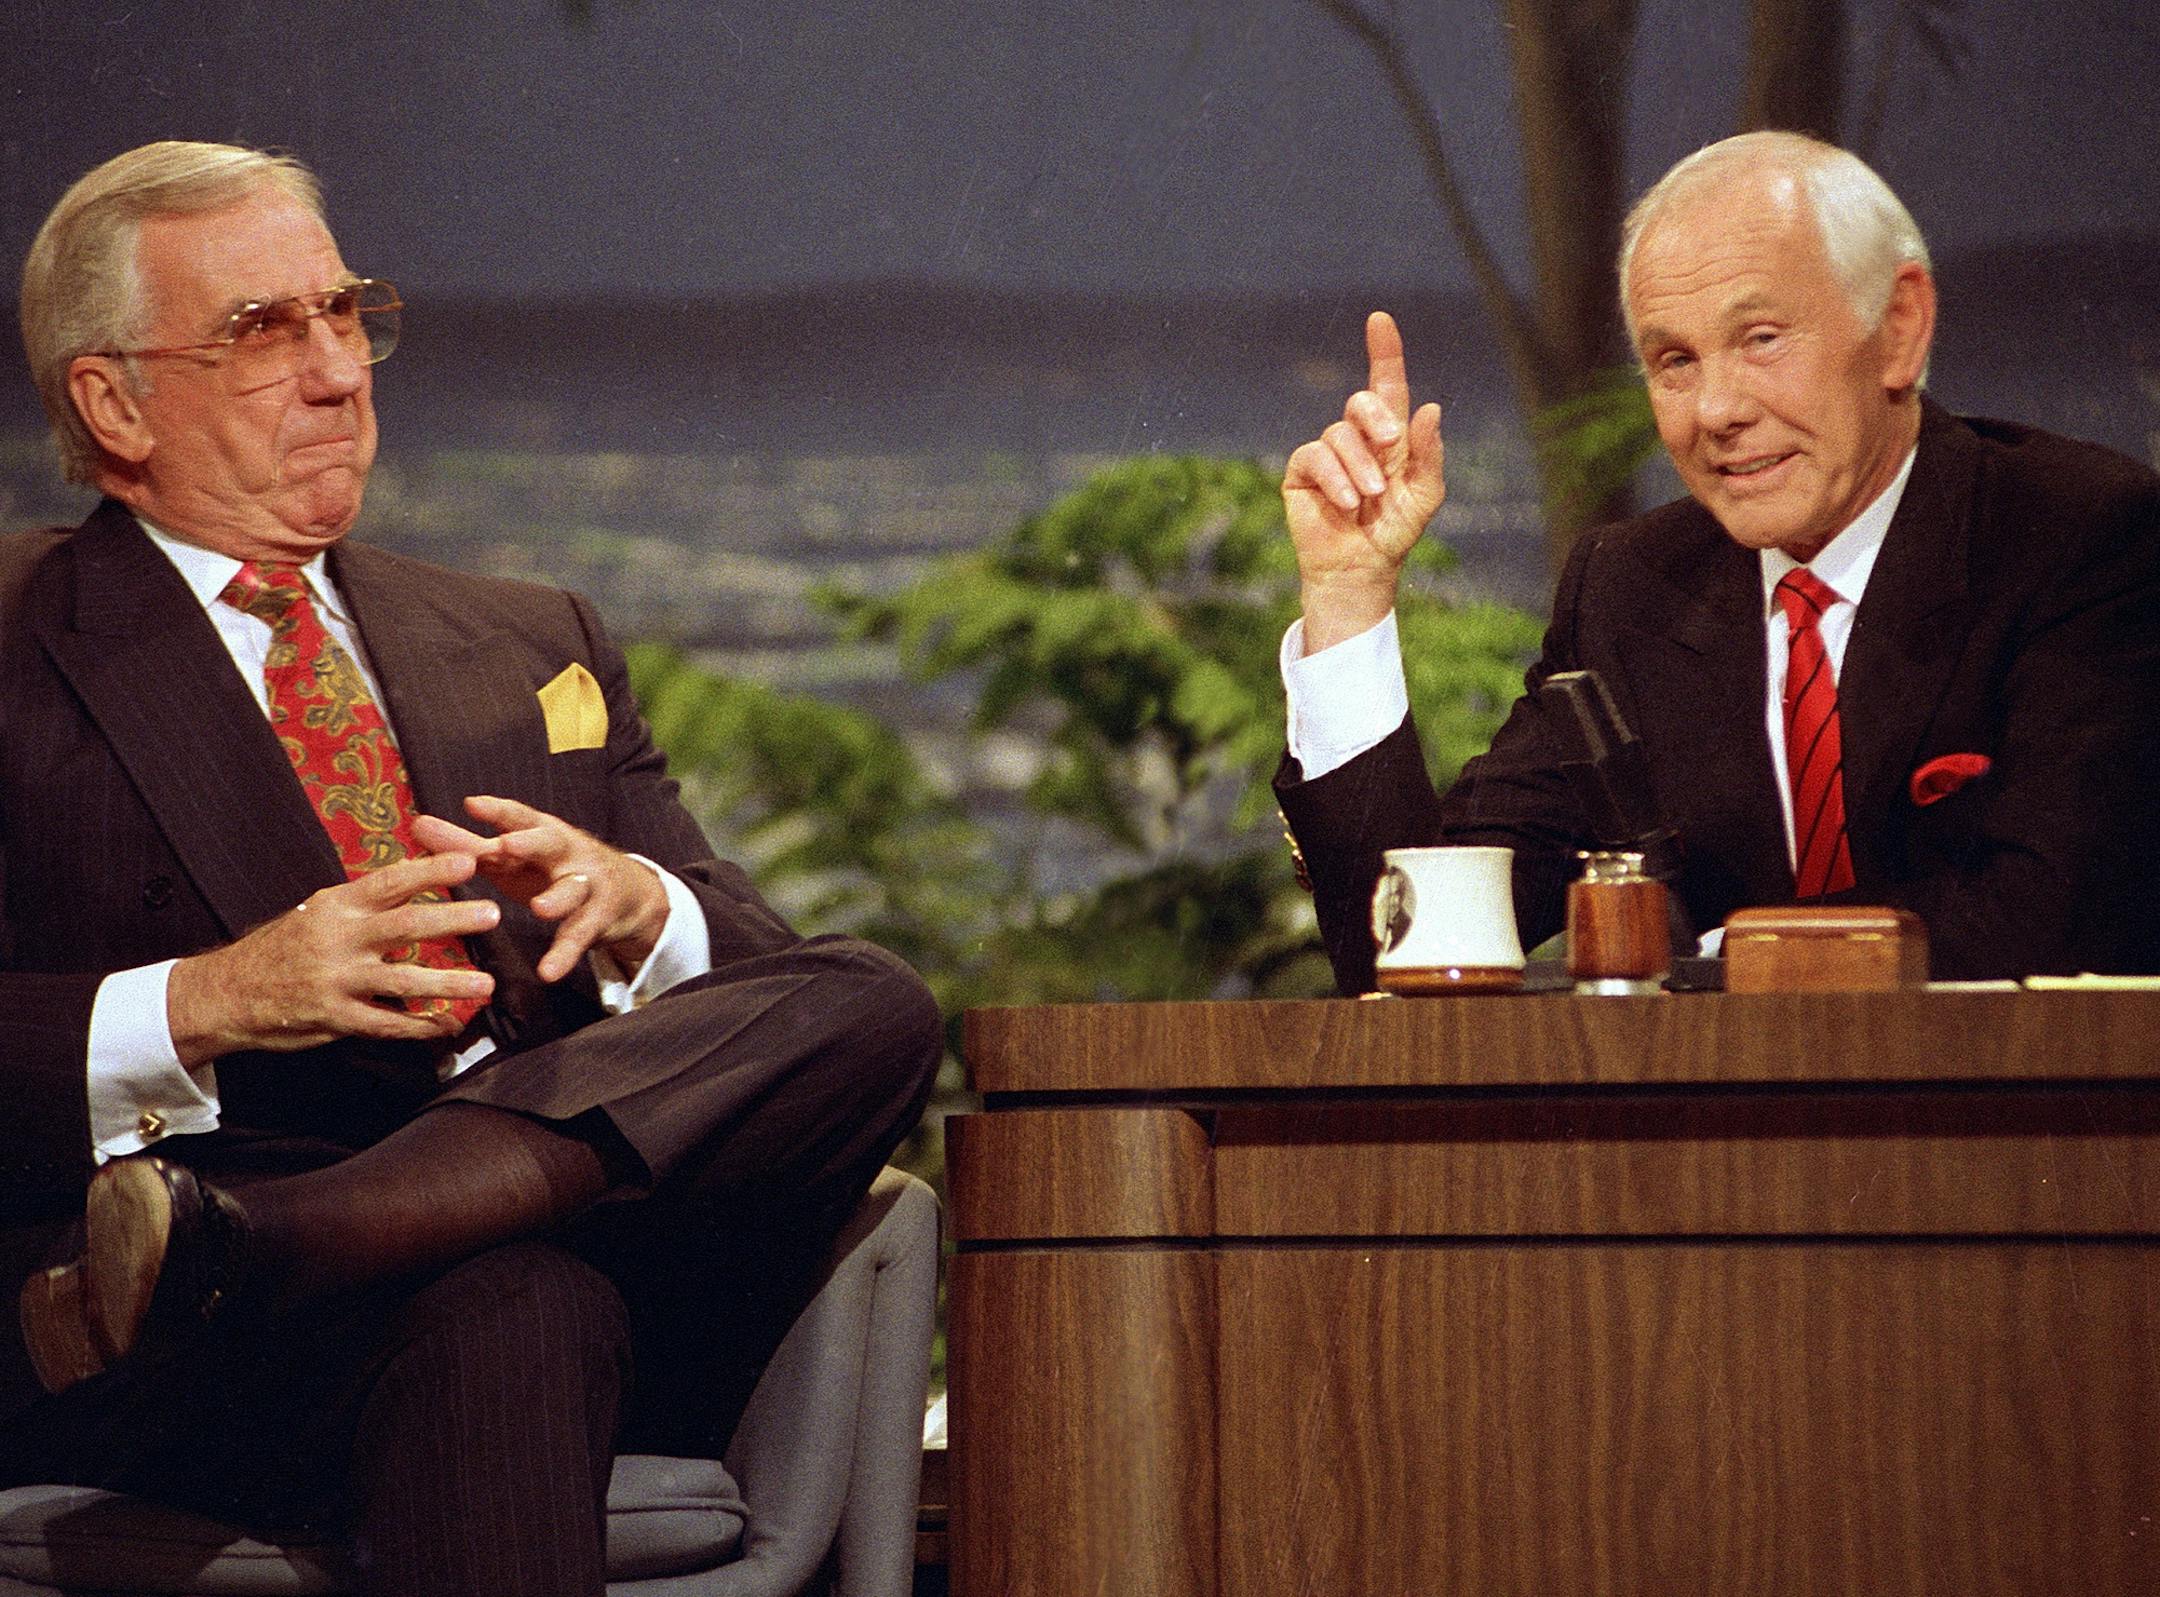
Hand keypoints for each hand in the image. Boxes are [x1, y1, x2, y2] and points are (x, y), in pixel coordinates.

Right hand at [167, 853, 499, 1063]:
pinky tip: (448, 1026)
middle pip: (404, 926)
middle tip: (492, 914)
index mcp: (337, 907)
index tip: (470, 861)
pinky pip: (385, 1024)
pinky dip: (419, 1027)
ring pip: (402, 982)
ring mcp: (337, 981)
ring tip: (486, 984)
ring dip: (448, 983)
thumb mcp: (317, 911)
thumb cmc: (283, 946)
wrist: (229, 992)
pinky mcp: (335, 1018)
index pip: (390, 882)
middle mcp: (339, 940)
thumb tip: (412, 874)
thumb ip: (363, 900)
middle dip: (452, 919)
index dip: (430, 870)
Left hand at [410, 796, 670, 983]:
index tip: (472, 805)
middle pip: (551, 842)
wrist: (626, 894)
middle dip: (531, 843)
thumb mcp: (512, 857)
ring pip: (573, 889)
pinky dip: (564, 954)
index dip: (499, 811)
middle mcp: (568, 852)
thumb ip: (466, 844)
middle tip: (507, 846)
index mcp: (542, 833)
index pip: (520, 817)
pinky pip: (580, 936)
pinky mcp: (598, 917)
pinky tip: (548, 971)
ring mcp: (587, 884)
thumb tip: (417, 825)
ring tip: (539, 909)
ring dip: (557, 898)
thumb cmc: (552, 869)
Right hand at [1281, 310, 1445, 651]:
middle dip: (1376, 417)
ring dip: (1359, 466)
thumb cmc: (1395, 531)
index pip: (1386, 385)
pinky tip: (1347, 503)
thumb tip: (1430, 408)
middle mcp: (1356, 438)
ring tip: (1369, 498)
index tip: (1380, 320)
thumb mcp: (1425, 493)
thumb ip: (1429, 452)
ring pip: (1338, 434)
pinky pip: (1313, 457)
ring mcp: (1326, 453)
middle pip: (1361, 401)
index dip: (1384, 351)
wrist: (1363, 567)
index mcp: (1389, 436)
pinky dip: (1334, 478)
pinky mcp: (1301, 473)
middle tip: (1390, 445)